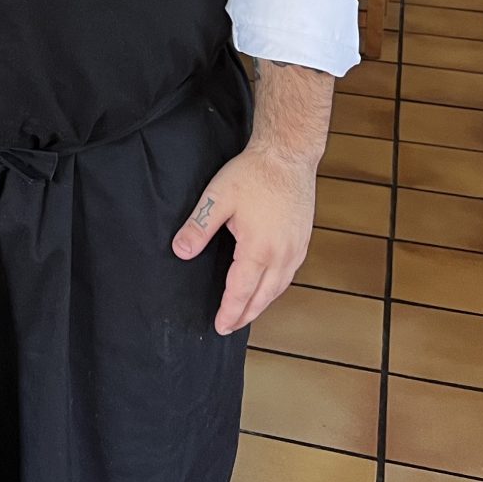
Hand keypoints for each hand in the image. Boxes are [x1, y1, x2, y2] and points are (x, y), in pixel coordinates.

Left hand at [171, 141, 318, 334]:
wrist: (288, 155)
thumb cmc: (253, 173)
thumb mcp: (218, 198)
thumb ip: (199, 227)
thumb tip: (180, 252)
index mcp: (258, 249)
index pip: (241, 291)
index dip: (229, 311)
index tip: (220, 326)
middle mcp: (282, 255)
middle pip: (262, 296)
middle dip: (245, 314)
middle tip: (230, 327)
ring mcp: (296, 249)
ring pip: (278, 288)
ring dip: (262, 304)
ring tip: (247, 312)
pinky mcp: (303, 240)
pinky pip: (289, 274)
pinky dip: (276, 288)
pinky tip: (268, 286)